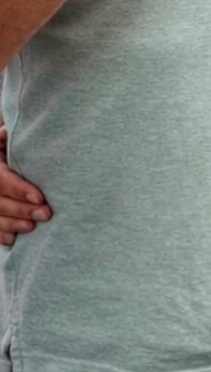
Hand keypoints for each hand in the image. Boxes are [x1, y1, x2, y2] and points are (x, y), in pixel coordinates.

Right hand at [0, 123, 50, 246]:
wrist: (0, 156)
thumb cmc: (6, 143)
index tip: (40, 197)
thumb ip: (10, 135)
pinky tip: (13, 238)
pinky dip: (0, 234)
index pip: (1, 180)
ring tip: (33, 226)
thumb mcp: (4, 136)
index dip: (19, 190)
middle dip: (21, 209)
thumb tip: (17, 132)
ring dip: (12, 224)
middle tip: (46, 214)